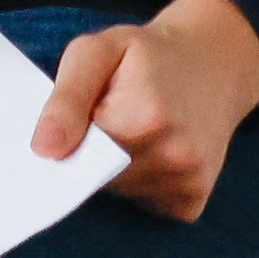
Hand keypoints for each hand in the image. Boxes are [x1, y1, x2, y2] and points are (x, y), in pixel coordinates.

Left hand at [35, 0, 258, 223]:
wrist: (213, 64)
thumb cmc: (145, 56)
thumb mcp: (95, 53)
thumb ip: (65, 101)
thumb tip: (45, 151)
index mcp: (142, 120)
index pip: (72, 156)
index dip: (63, 140)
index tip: (69, 123)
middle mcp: (173, 158)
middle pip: (94, 179)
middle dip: (88, 154)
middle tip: (108, 117)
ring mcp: (188, 182)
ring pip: (118, 192)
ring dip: (113, 169)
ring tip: (133, 130)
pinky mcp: (193, 200)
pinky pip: (143, 204)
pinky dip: (139, 184)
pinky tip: (151, 151)